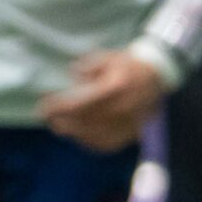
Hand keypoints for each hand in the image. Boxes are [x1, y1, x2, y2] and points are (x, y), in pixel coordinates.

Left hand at [39, 49, 165, 151]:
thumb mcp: (107, 57)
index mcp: (116, 88)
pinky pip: (109, 144)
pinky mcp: (132, 133)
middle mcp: (123, 109)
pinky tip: (78, 135)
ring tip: (59, 126)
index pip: (82, 103)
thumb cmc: (128, 65)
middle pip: (87, 122)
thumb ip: (89, 66)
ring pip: (96, 136)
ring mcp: (129, 124)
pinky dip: (91, 142)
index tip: (44, 107)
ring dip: (75, 133)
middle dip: (63, 122)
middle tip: (48, 118)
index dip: (60, 108)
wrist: (157, 77)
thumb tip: (73, 74)